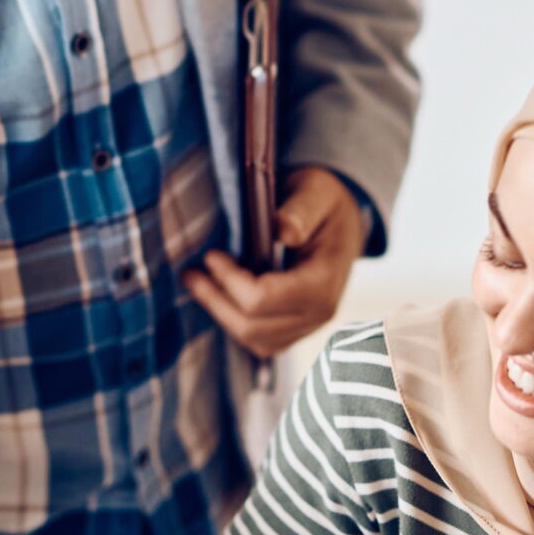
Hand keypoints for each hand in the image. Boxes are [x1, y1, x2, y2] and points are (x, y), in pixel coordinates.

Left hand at [184, 164, 365, 360]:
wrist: (342, 222)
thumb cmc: (325, 203)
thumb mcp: (316, 192)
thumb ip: (301, 210)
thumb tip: (283, 231)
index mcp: (323, 282)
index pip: (263, 299)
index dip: (230, 281)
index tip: (211, 255)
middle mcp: (319, 314)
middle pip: (252, 326)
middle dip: (215, 299)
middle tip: (191, 272)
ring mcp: (308, 327)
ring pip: (253, 340)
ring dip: (221, 313)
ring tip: (198, 283)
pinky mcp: (296, 330)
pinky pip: (260, 342)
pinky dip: (235, 322)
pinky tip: (220, 296)